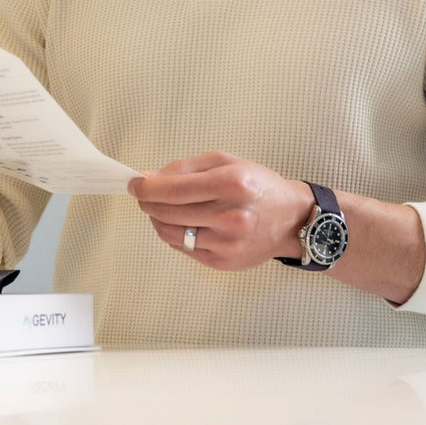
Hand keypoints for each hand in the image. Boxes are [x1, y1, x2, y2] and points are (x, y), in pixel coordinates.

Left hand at [128, 151, 310, 270]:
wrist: (291, 219)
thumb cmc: (258, 186)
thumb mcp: (226, 162)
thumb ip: (185, 167)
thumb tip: (150, 178)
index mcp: (232, 184)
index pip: (173, 189)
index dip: (146, 187)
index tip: (135, 184)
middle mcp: (231, 216)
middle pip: (167, 213)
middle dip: (149, 202)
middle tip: (145, 195)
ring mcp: (228, 243)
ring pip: (170, 234)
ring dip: (158, 220)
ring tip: (163, 210)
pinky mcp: (224, 262)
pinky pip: (184, 249)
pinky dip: (176, 235)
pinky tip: (185, 224)